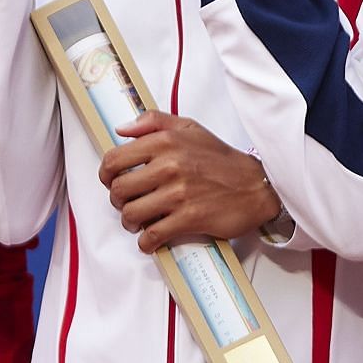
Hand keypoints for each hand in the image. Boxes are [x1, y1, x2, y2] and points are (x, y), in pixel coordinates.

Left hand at [98, 112, 281, 253]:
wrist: (255, 185)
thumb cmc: (221, 158)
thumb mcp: (190, 127)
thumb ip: (154, 121)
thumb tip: (122, 128)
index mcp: (164, 142)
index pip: (114, 159)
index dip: (106, 175)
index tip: (111, 181)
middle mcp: (169, 166)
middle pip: (119, 190)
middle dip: (118, 201)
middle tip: (127, 203)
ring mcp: (178, 194)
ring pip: (131, 214)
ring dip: (130, 222)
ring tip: (138, 221)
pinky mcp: (188, 219)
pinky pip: (152, 235)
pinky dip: (146, 241)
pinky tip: (151, 238)